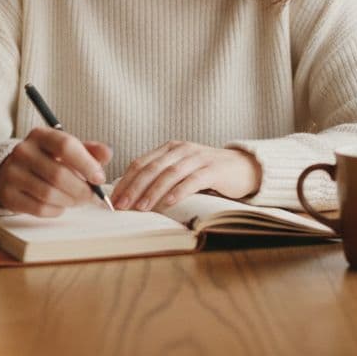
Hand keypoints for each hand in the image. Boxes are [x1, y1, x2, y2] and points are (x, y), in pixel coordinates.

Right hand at [0, 128, 111, 216]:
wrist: (8, 170)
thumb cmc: (46, 159)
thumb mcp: (66, 149)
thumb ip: (89, 150)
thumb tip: (108, 154)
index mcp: (40, 135)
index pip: (66, 146)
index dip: (87, 164)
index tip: (100, 178)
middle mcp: (23, 151)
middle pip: (59, 174)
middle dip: (82, 190)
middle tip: (92, 196)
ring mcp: (12, 173)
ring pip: (49, 194)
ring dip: (70, 201)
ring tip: (77, 200)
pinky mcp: (8, 195)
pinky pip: (39, 208)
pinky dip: (56, 210)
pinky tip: (61, 205)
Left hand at [112, 141, 260, 210]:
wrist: (243, 168)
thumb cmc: (207, 172)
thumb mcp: (181, 170)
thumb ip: (161, 177)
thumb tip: (132, 196)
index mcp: (170, 148)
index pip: (141, 163)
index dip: (125, 180)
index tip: (113, 198)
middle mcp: (182, 149)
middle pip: (152, 168)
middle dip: (134, 187)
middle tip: (122, 205)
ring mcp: (198, 157)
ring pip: (170, 174)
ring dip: (153, 191)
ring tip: (141, 207)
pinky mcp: (213, 169)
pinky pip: (192, 180)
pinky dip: (179, 191)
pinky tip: (169, 202)